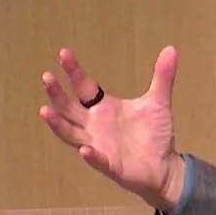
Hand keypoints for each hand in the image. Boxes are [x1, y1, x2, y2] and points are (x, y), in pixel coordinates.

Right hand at [38, 46, 185, 211]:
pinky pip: (97, 160)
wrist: (165, 165)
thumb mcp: (158, 102)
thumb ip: (162, 76)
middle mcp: (94, 126)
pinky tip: (85, 150)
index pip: (83, 87)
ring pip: (71, 134)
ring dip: (58, 124)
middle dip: (57, 94)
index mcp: (103, 108)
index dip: (73, 71)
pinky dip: (90, 155)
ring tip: (44, 111)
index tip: (64, 52)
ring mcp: (98, 145)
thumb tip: (171, 48)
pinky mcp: (110, 165)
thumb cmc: (154, 133)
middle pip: (69, 109)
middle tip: (46, 77)